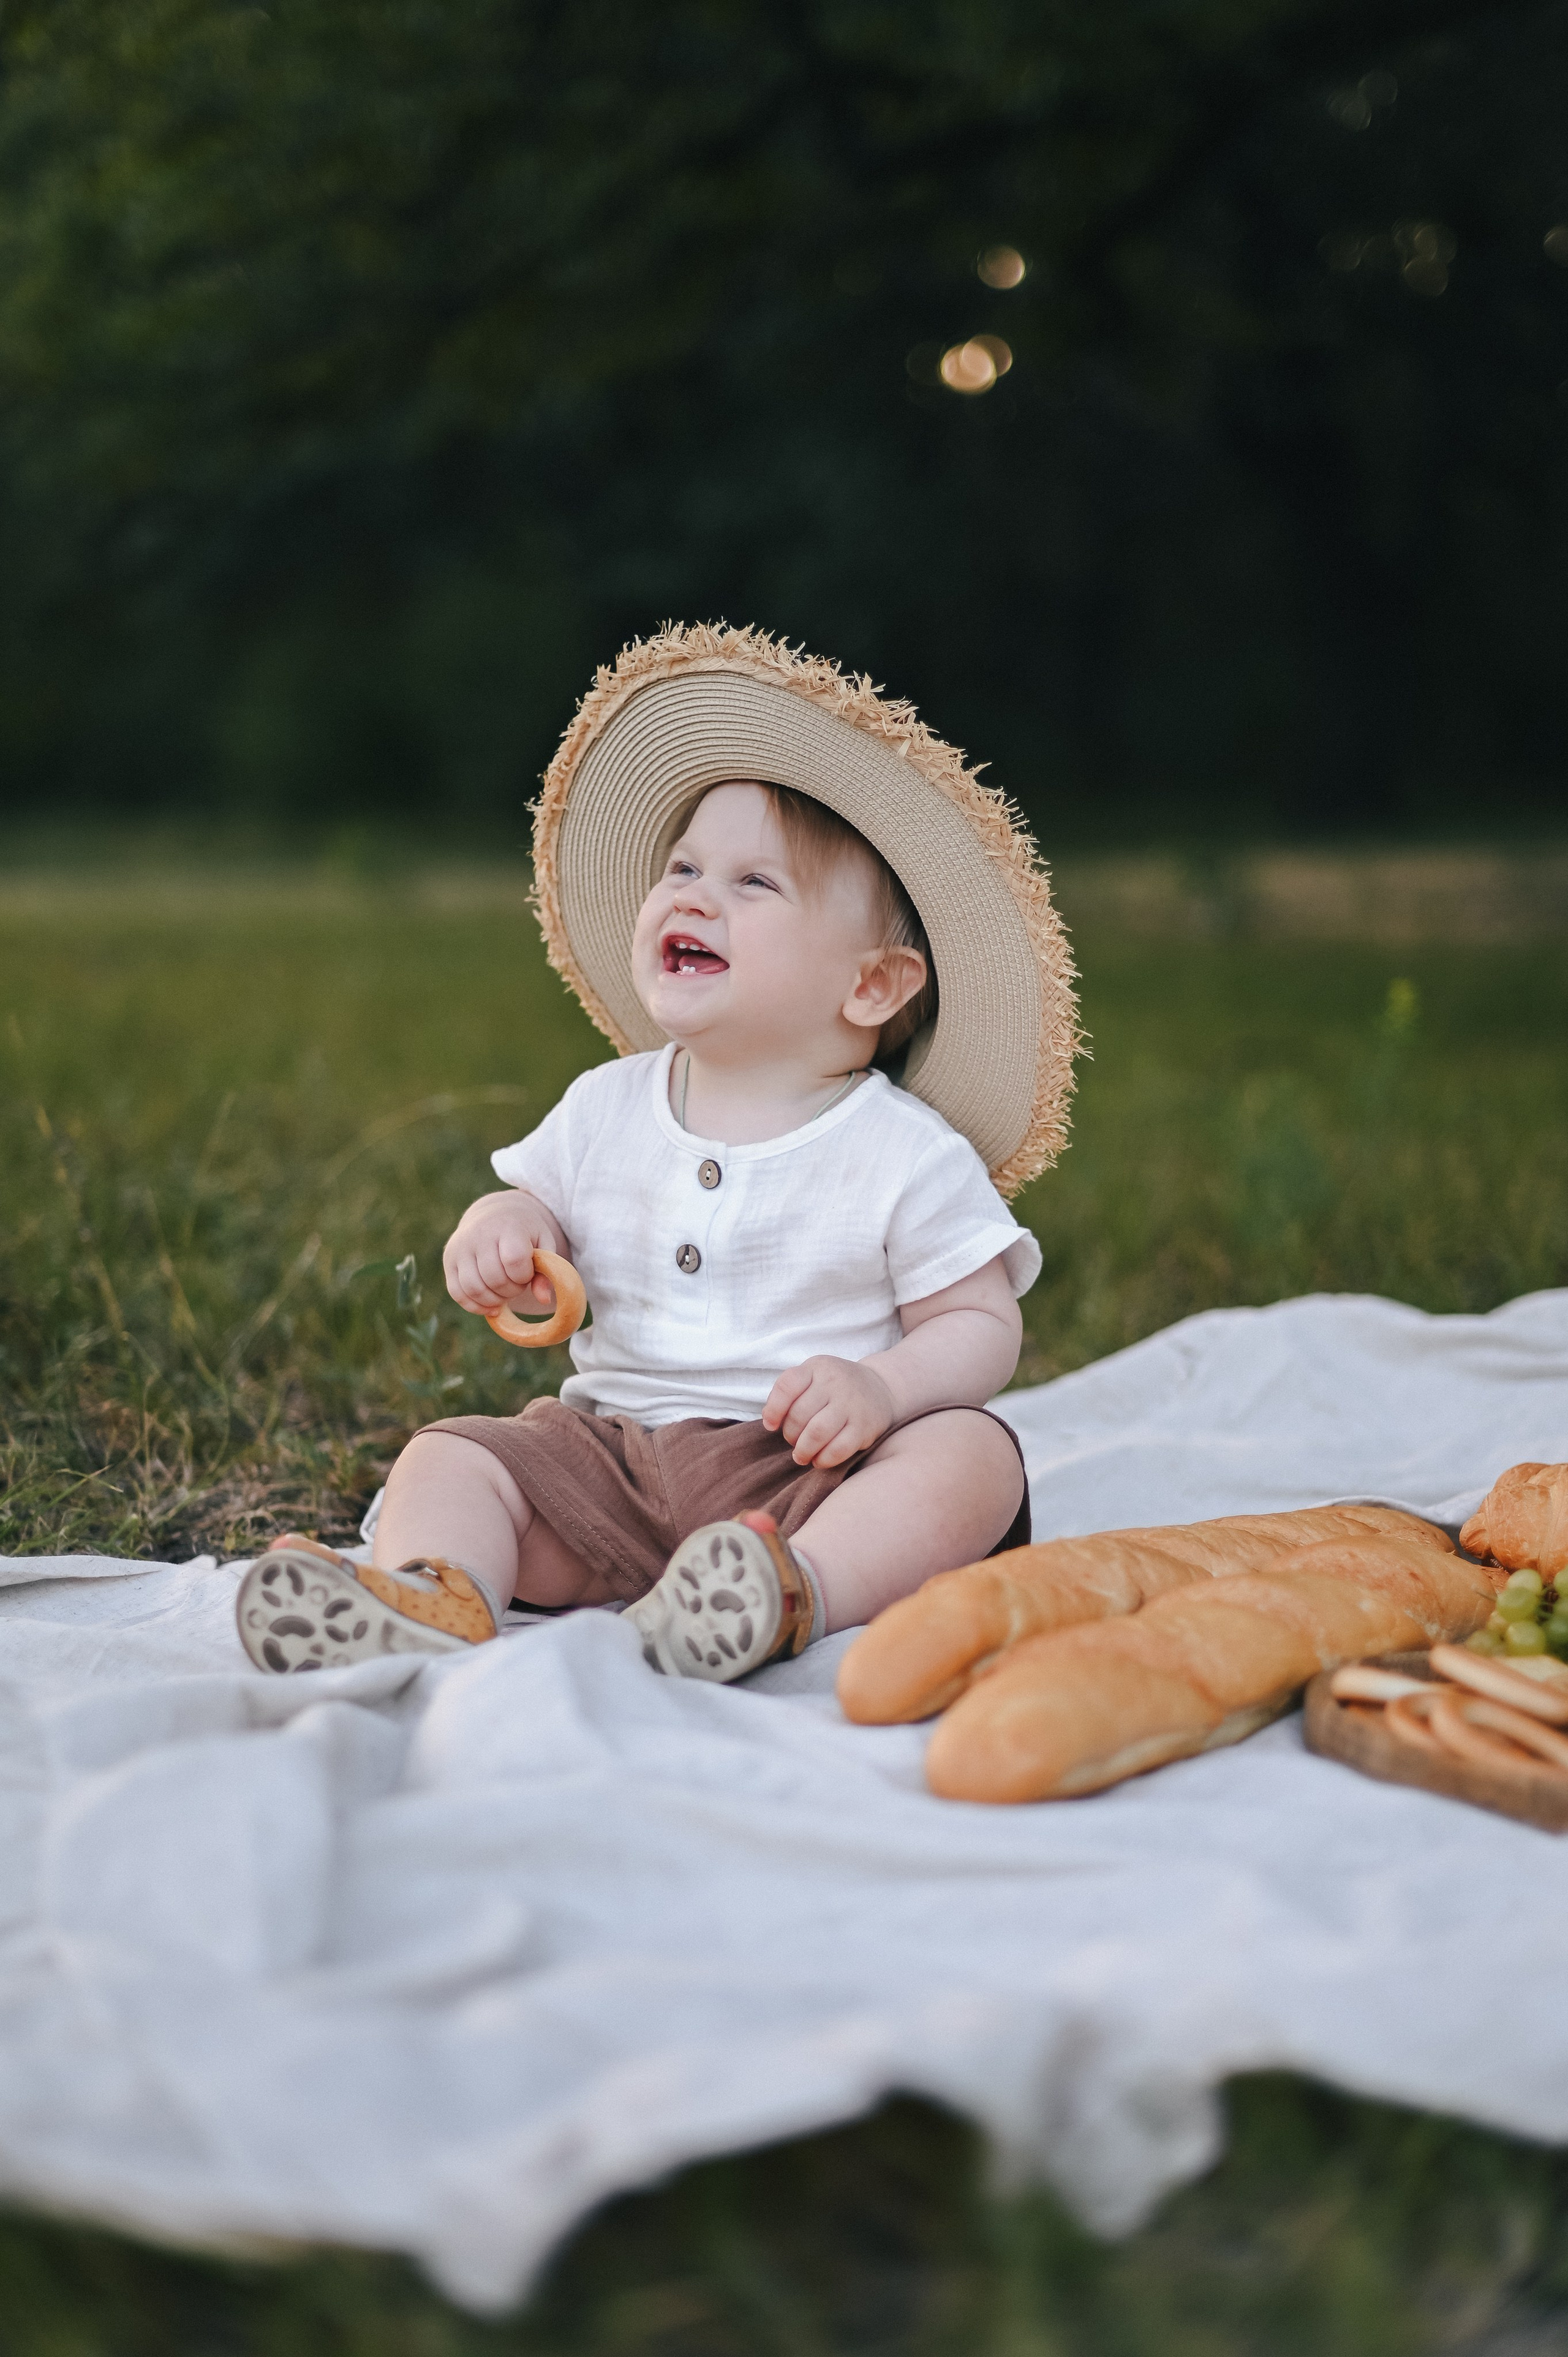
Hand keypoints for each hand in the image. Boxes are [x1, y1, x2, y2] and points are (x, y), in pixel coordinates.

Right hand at [442, 1190, 563, 1317]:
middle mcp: (478, 1233)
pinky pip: (457, 1293)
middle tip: (517, 1282)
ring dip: (494, 1300)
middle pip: (494, 1279)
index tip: (528, 1271)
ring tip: (505, 1292)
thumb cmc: (524, 1233)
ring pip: (474, 1289)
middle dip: (512, 1290)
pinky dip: (475, 1306)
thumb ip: (546, 1271)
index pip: (514, 1260)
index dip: (524, 1275)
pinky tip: (491, 1305)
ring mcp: (459, 1247)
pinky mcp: (448, 1260)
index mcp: (507, 1225)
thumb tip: (544, 1300)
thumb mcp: (543, 1244)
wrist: (495, 1214)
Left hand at [763, 1356, 895, 1468]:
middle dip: (790, 1435)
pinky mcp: (865, 1427)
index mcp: (817, 1368)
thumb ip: (788, 1393)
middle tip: (793, 1441)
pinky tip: (819, 1459)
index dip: (773, 1409)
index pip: (787, 1386)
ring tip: (801, 1455)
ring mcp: (852, 1404)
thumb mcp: (813, 1376)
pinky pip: (838, 1449)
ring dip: (803, 1450)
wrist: (880, 1389)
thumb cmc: (835, 1387)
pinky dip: (823, 1460)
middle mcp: (835, 1382)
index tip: (771, 1425)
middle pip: (799, 1415)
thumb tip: (769, 1420)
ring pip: (817, 1433)